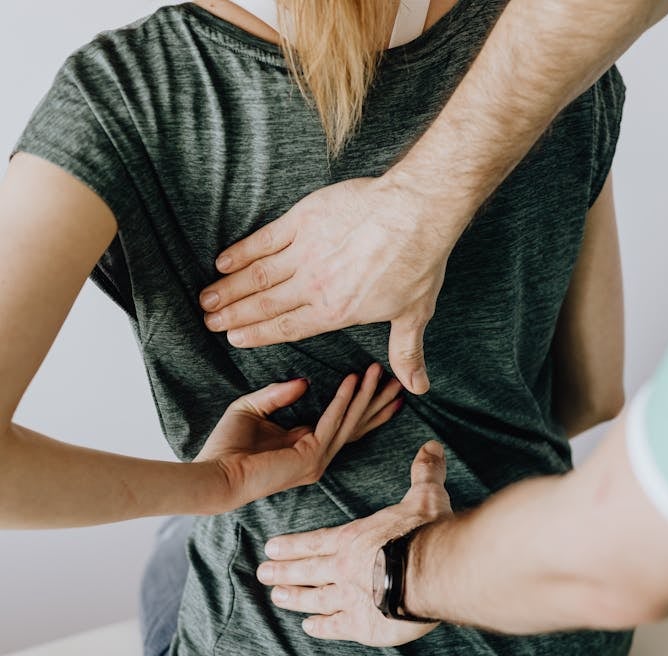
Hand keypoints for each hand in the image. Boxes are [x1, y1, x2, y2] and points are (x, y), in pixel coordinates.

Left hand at [195, 363, 400, 512]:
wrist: (215, 474)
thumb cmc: (226, 447)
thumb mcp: (252, 408)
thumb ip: (278, 394)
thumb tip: (305, 381)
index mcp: (305, 445)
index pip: (344, 423)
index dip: (363, 403)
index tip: (379, 382)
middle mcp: (317, 455)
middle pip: (357, 424)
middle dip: (377, 401)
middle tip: (398, 380)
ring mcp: (317, 459)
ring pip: (350, 422)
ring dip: (366, 395)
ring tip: (379, 372)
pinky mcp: (310, 457)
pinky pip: (332, 422)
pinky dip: (343, 400)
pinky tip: (352, 380)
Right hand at [200, 176, 459, 394]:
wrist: (416, 213)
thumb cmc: (417, 264)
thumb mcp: (414, 315)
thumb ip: (405, 353)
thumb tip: (417, 387)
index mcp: (335, 312)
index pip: (287, 328)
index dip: (257, 334)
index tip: (234, 338)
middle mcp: (313, 286)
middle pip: (264, 304)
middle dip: (233, 315)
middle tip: (209, 322)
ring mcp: (305, 252)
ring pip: (257, 275)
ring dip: (229, 288)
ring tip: (207, 299)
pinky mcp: (303, 221)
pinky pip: (265, 239)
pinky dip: (242, 251)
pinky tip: (223, 261)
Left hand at [257, 440, 451, 646]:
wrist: (432, 571)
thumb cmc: (425, 533)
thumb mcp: (425, 496)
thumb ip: (424, 473)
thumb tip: (431, 446)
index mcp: (353, 539)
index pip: (316, 542)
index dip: (293, 545)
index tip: (270, 547)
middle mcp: (343, 568)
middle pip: (307, 570)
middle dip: (283, 571)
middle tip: (262, 574)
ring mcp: (349, 598)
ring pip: (314, 598)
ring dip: (294, 598)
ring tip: (277, 598)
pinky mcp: (362, 625)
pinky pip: (335, 626)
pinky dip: (321, 627)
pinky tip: (309, 627)